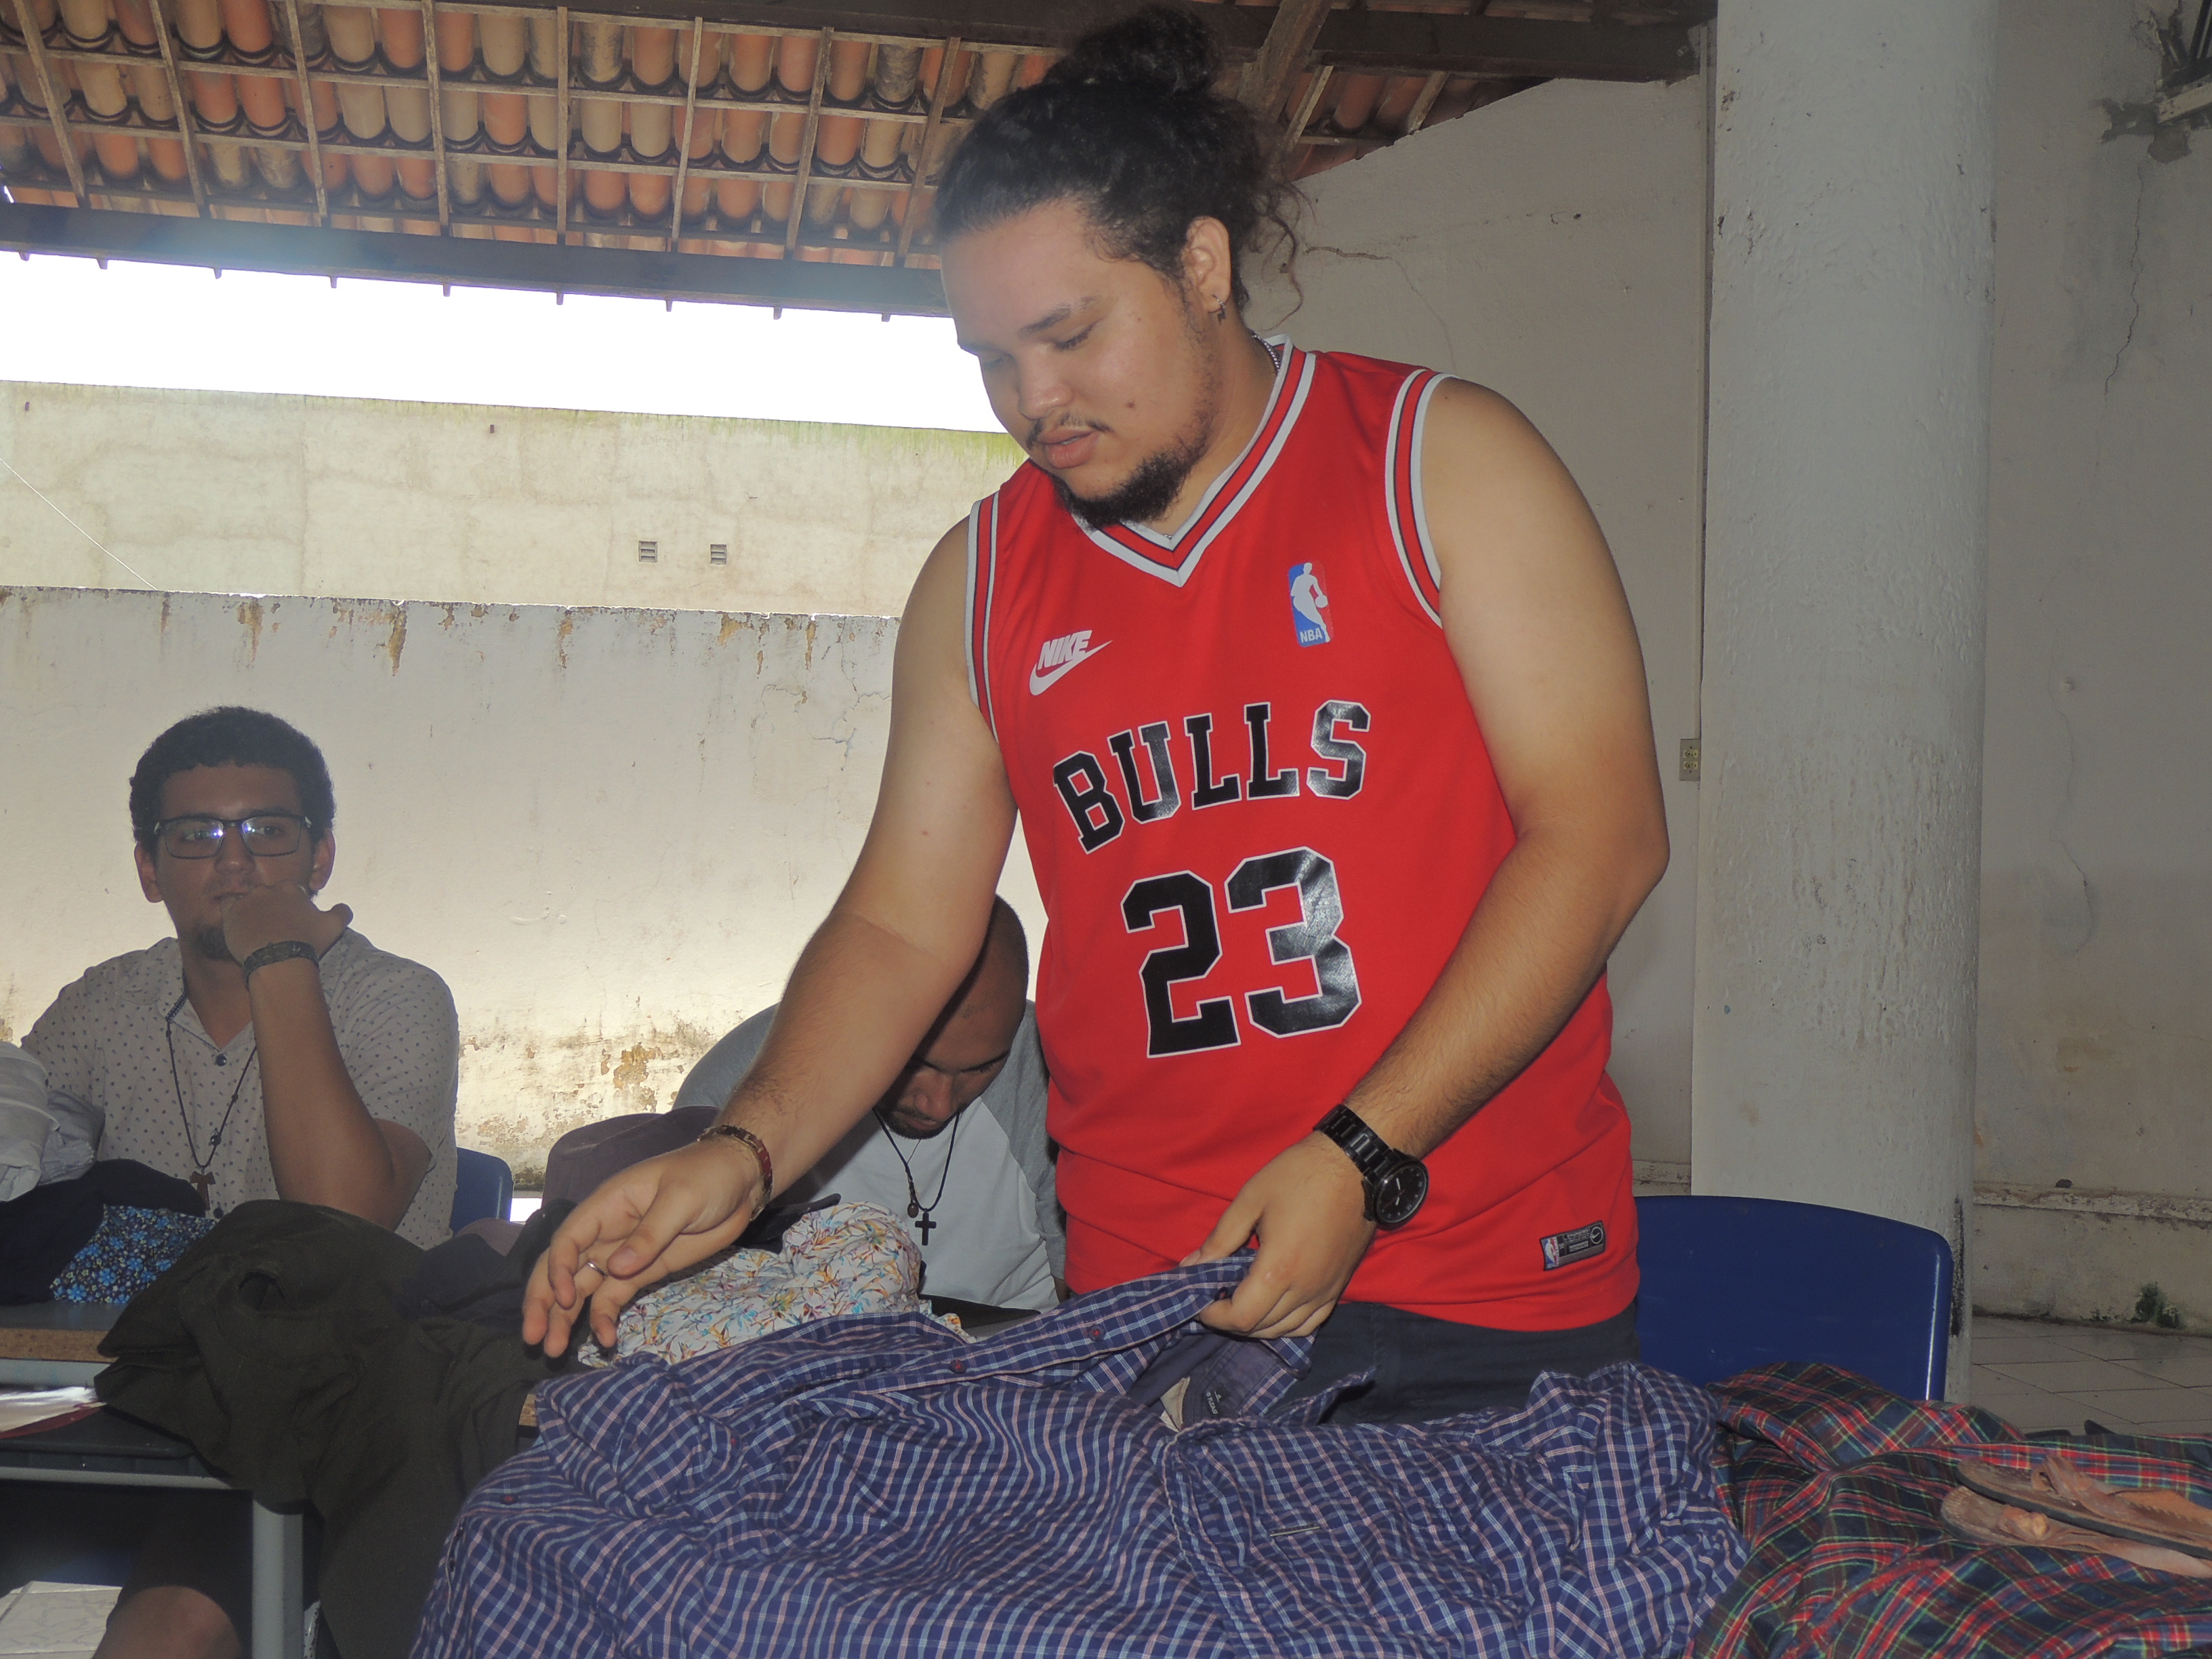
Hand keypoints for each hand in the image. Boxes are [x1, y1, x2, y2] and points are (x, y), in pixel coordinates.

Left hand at [224, 881, 351, 963]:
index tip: (294, 921)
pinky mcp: (230, 914)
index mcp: (290, 888)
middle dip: (272, 907)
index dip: (293, 907)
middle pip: (269, 895)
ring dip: (253, 910)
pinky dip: (234, 913)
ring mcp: (247, 900)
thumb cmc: (307, 942)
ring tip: (258, 929)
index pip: (290, 892)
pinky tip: (240, 926)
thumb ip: (342, 912)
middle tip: (276, 928)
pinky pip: (228, 906)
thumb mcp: (334, 926)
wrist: (278, 960)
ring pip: (249, 901)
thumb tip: (345, 908)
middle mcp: (267, 889)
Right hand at [521, 1138, 764, 1356]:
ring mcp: (621, 1254)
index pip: (569, 1238)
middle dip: (543, 1301)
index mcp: (608, 1205)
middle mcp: (605, 1232)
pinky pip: (612, 1297)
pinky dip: (604, 1318)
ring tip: (552, 1351)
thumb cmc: (707, 1176)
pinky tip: (605, 1340)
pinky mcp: (641, 1272)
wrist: (741, 1181)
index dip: (559, 1268)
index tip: (565, 1297)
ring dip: (564, 1318)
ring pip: (581, 1288)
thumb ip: (649, 1234)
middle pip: (562, 1267)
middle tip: (532, 1337)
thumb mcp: (682, 1199)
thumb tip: (615, 1268)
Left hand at [1183, 1134, 1376, 1339]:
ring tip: (1240, 1302)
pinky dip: (1287, 1325)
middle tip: (1214, 1298)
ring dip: (1258, 1325)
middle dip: (1231, 1320)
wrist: (1356, 1166)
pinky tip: (1274, 1309)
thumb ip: (1220, 1239)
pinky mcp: (1339, 1286)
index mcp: (1278, 1270)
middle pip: (1261, 1328)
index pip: (1241, 1317)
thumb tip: (1191, 1266)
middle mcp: (1304, 1289)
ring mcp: (1325, 1291)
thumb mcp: (1251, 1200)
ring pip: (1286, 1329)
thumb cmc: (1299, 1176)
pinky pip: (1311, 1323)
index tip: (1200, 1302)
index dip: (1214, 1317)